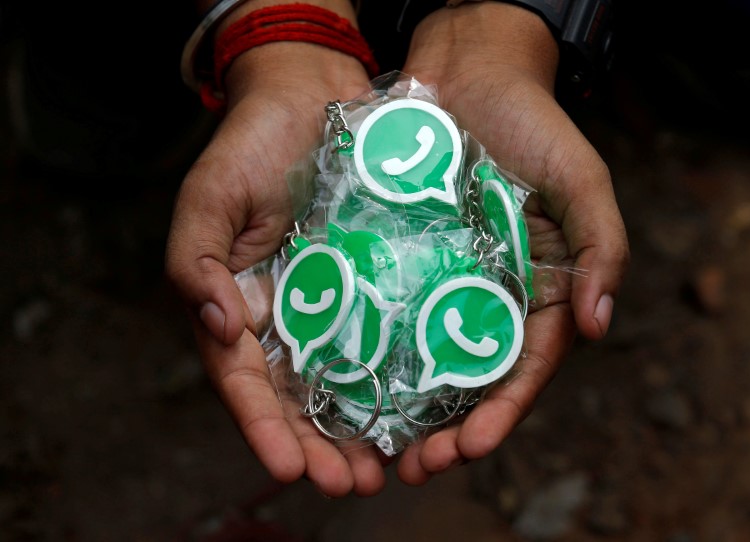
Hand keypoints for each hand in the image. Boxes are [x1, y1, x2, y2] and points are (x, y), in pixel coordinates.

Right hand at [165, 1, 388, 495]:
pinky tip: (423, 409)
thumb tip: (221, 328)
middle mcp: (288, 317)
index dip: (264, 428)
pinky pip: (389, 335)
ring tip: (388, 468)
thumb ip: (195, 261)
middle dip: (322, 447)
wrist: (309, 95)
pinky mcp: (378, 282)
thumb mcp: (209, 198)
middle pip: (300, 399)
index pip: (245, 383)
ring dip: (364, 429)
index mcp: (239, 307)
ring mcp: (335, 302)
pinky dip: (400, 376)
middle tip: (352, 484)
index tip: (291, 468)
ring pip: (348, 381)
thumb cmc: (251, 145)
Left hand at [395, 3, 629, 483]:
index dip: (502, 412)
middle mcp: (492, 296)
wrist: (469, 73)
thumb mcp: (580, 181)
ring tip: (378, 451)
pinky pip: (388, 312)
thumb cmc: (532, 125)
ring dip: (406, 410)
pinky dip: (374, 354)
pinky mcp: (402, 259)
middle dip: (449, 430)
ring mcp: (445, 281)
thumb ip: (600, 248)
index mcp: (542, 290)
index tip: (472, 448)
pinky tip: (348, 387)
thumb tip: (599, 326)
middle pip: (473, 378)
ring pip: (426, 359)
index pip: (526, 366)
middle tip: (415, 468)